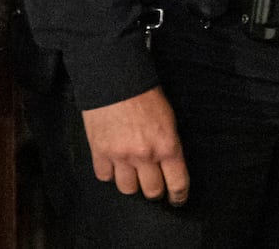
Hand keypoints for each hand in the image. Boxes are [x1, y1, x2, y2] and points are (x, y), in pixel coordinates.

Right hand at [79, 86, 188, 204]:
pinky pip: (105, 177)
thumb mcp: (169, 119)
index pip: (177, 183)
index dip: (179, 196)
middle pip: (152, 191)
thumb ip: (169, 144)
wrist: (116, 80)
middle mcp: (145, 156)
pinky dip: (110, 173)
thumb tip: (169, 164)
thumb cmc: (146, 95)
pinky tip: (114, 164)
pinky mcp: (100, 153)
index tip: (177, 200)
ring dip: (132, 183)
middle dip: (155, 190)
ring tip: (134, 174)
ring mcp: (120, 157)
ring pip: (127, 189)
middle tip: (155, 185)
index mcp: (167, 145)